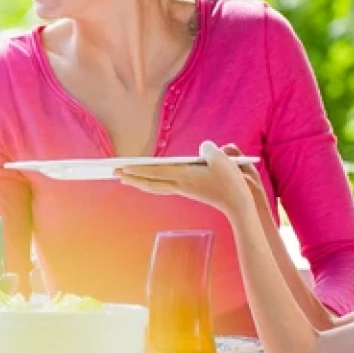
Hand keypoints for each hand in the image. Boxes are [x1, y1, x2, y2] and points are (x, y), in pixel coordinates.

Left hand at [119, 141, 260, 216]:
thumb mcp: (221, 158)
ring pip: (155, 186)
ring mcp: (183, 189)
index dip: (137, 169)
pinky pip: (163, 186)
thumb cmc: (231, 181)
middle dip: (131, 177)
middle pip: (149, 182)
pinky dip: (152, 183)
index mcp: (184, 176)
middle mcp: (180, 184)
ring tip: (126, 177)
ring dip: (139, 181)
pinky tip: (149, 180)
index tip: (122, 167)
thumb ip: (208, 148)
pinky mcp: (190, 190)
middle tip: (114, 172)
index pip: (155, 171)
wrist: (239, 204)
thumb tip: (203, 149)